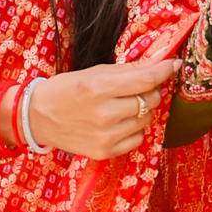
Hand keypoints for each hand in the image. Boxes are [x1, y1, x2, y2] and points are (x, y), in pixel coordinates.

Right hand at [26, 58, 178, 157]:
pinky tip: (118, 123)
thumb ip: (129, 69)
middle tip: (138, 88)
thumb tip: (162, 59)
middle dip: (151, 90)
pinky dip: (134, 129)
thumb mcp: (94, 72)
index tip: (174, 63)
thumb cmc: (66, 90)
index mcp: (99, 88)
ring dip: (141, 110)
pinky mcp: (105, 152)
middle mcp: (104, 114)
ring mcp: (106, 136)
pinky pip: (137, 138)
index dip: (165, 69)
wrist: (38, 118)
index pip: (146, 79)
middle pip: (150, 100)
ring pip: (146, 120)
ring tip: (122, 106)